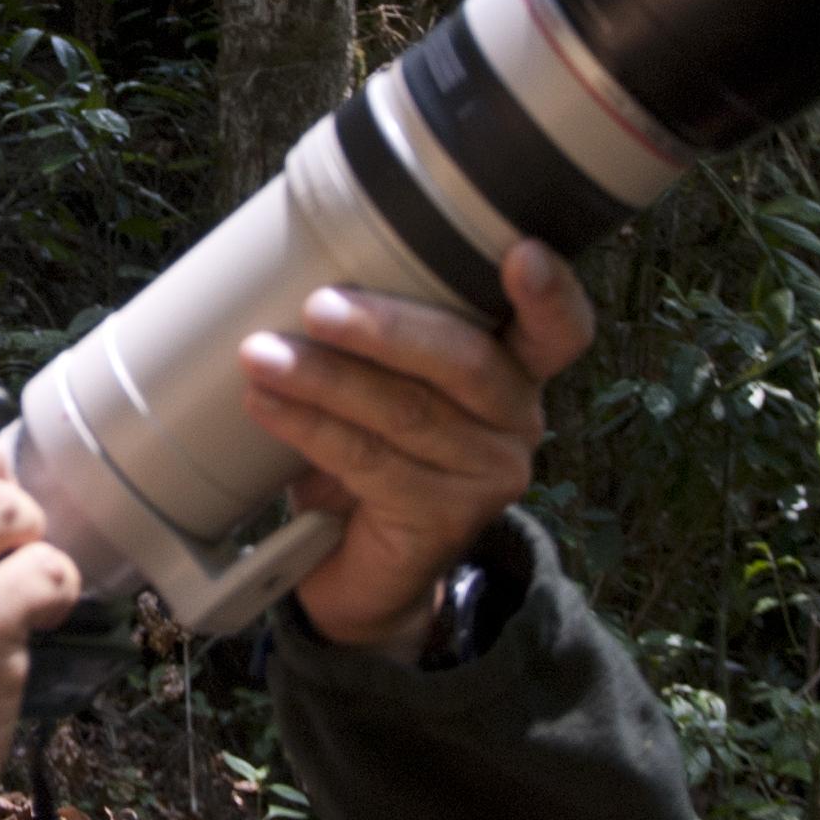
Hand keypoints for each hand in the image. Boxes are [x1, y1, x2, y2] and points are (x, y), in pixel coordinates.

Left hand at [239, 244, 596, 655]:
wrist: (358, 566)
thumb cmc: (371, 447)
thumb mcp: (383, 378)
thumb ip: (375, 328)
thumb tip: (294, 261)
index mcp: (514, 369)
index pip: (558, 329)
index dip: (549, 293)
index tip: (521, 254)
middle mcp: (517, 420)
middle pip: (468, 363)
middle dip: (387, 330)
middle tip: (317, 308)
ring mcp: (488, 476)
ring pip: (408, 413)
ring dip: (326, 378)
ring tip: (261, 356)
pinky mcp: (444, 520)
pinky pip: (371, 462)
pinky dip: (310, 427)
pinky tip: (267, 406)